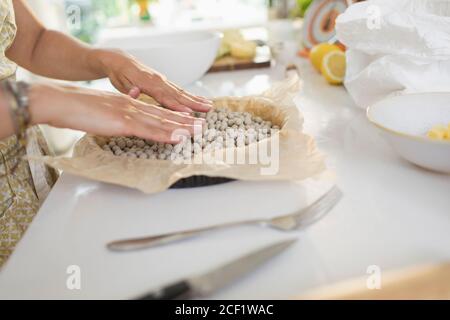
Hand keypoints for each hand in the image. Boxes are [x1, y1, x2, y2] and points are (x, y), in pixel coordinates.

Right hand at [29, 84, 203, 142]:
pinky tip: (178, 137)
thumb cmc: (77, 107)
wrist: (61, 101)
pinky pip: (148, 129)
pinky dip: (165, 134)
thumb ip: (117, 113)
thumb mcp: (103, 110)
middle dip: (184, 121)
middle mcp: (132, 105)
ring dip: (181, 127)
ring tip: (198, 131)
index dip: (173, 116)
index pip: (155, 110)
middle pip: (163, 114)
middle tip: (202, 126)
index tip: (188, 120)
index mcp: (128, 102)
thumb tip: (128, 115)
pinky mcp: (122, 121)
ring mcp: (128, 112)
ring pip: (160, 121)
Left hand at [96, 50, 212, 112]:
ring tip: (210, 106)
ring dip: (196, 99)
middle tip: (207, 110)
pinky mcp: (165, 82)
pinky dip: (192, 96)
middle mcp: (158, 80)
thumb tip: (135, 92)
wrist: (119, 60)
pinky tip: (201, 101)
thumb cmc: (118, 74)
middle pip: (178, 94)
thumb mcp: (119, 83)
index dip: (176, 106)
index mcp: (147, 82)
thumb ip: (129, 90)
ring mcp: (163, 80)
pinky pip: (180, 90)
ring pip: (182, 92)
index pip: (164, 96)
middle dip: (193, 103)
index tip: (188, 113)